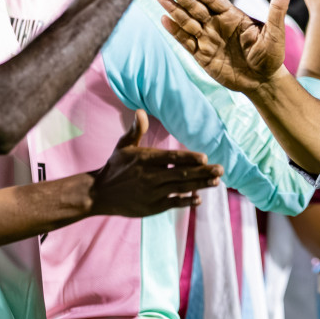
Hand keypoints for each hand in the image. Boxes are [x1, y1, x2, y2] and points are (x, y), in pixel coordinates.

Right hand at [89, 110, 223, 216]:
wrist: (98, 193)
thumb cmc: (115, 166)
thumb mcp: (123, 146)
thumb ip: (136, 130)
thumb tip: (141, 111)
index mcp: (145, 159)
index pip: (171, 158)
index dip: (189, 158)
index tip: (205, 158)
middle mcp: (149, 176)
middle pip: (181, 174)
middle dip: (203, 172)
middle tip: (221, 169)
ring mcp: (151, 193)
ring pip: (180, 189)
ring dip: (200, 186)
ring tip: (216, 182)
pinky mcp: (151, 207)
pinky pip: (172, 204)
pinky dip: (186, 202)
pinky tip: (199, 199)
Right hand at [160, 0, 292, 94]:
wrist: (263, 82)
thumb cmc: (271, 57)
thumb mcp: (276, 33)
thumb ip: (277, 10)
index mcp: (233, 17)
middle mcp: (218, 25)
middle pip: (196, 7)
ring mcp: (208, 39)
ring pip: (187, 22)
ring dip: (173, 10)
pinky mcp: (202, 55)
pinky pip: (186, 42)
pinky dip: (175, 32)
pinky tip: (164, 20)